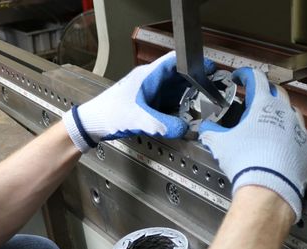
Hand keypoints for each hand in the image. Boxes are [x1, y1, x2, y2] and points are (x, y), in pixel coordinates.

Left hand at [62, 51, 213, 152]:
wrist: (93, 122)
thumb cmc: (109, 113)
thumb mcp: (139, 119)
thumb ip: (164, 124)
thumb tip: (186, 129)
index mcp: (149, 75)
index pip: (175, 61)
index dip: (193, 62)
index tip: (210, 68)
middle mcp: (151, 80)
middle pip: (179, 75)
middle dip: (196, 81)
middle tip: (213, 89)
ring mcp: (150, 91)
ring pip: (175, 89)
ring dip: (189, 95)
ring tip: (204, 103)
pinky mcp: (148, 102)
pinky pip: (169, 101)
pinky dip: (179, 107)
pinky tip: (186, 116)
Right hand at [198, 68, 306, 221]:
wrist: (270, 187)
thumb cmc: (247, 162)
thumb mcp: (220, 143)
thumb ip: (211, 130)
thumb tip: (206, 128)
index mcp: (263, 104)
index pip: (255, 78)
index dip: (244, 75)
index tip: (239, 77)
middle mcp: (284, 111)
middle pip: (276, 91)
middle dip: (264, 90)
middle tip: (254, 95)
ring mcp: (298, 128)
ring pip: (292, 110)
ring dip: (281, 109)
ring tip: (270, 118)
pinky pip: (302, 132)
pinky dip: (293, 131)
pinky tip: (286, 138)